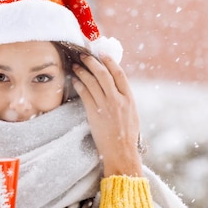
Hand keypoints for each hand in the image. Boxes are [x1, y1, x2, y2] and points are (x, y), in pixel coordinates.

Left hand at [72, 53, 142, 176]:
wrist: (121, 153)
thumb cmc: (127, 137)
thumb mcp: (132, 114)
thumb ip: (125, 100)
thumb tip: (116, 88)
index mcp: (129, 99)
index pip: (119, 74)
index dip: (110, 62)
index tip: (102, 54)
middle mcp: (118, 100)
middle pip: (104, 74)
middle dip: (93, 62)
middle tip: (84, 56)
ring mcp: (106, 107)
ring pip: (92, 82)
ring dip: (83, 71)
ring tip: (76, 65)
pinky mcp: (94, 114)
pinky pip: (85, 95)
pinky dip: (79, 85)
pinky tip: (75, 80)